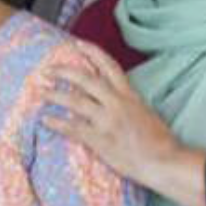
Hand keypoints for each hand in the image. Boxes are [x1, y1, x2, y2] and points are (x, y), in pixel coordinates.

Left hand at [42, 40, 205, 205]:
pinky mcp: (99, 139)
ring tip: (41, 92)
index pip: (109, 66)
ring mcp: (107, 120)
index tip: (77, 44)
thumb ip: (127, 102)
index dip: (92, 52)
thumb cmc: (159, 141)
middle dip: (64, 71)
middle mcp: (117, 103)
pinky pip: (72, 127)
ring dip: (54, 95)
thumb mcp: (145, 112)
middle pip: (85, 79)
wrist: (164, 161)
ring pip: (75, 100)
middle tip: (47, 69)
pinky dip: (56, 122)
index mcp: (130, 95)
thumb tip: (111, 97)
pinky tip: (45, 119)